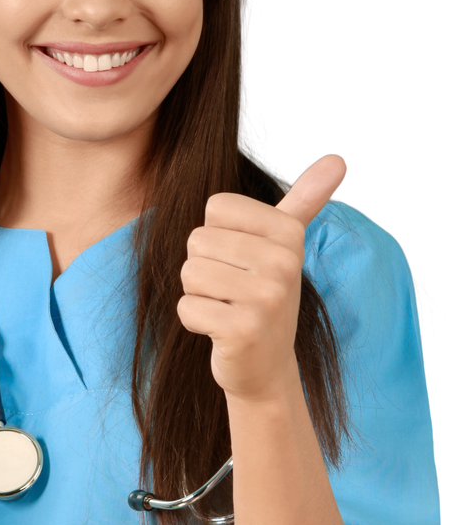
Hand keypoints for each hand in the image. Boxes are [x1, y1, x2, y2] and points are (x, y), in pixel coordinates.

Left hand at [177, 154, 347, 401]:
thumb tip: (338, 159)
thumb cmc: (264, 297)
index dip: (217, 236)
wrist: (265, 366)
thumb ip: (304, 201)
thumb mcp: (285, 246)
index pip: (216, 207)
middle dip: (204, 268)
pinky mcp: (243, 330)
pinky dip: (194, 322)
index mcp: (289, 233)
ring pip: (189, 273)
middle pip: (198, 240)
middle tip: (233, 291)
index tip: (241, 261)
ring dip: (198, 294)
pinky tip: (221, 330)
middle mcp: (284, 262)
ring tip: (227, 308)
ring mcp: (266, 298)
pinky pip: (186, 308)